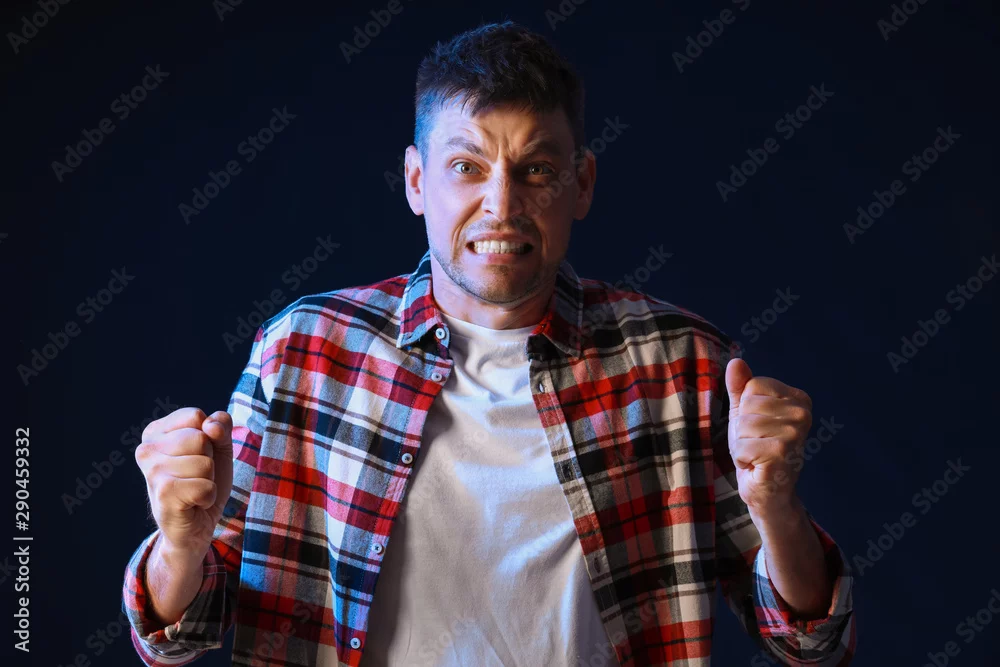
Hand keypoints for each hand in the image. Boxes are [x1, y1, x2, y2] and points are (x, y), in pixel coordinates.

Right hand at [134, 407, 233, 557]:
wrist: (195, 526)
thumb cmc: (203, 481)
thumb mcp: (219, 448)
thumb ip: (221, 427)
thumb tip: (211, 425)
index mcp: (155, 432)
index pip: (196, 416)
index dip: (209, 437)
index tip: (197, 455)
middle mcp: (146, 450)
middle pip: (201, 439)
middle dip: (209, 460)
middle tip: (196, 477)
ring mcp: (152, 472)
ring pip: (205, 464)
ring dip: (209, 480)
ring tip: (194, 490)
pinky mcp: (163, 495)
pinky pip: (205, 487)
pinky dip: (208, 497)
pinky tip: (194, 503)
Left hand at [725, 358, 811, 518]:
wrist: (767, 490)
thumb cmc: (757, 448)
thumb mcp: (745, 413)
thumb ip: (740, 387)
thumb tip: (736, 362)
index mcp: (799, 399)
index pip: (753, 386)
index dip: (745, 408)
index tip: (758, 427)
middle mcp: (803, 414)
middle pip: (747, 405)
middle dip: (741, 428)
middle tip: (756, 444)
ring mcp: (794, 434)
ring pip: (742, 425)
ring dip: (741, 444)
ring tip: (756, 455)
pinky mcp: (781, 454)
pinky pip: (741, 446)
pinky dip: (741, 459)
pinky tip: (756, 466)